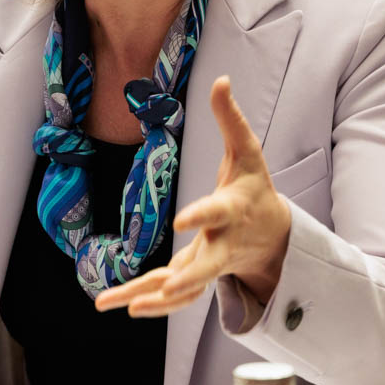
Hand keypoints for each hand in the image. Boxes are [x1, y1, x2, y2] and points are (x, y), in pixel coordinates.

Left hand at [93, 76, 291, 317]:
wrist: (274, 236)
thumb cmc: (254, 188)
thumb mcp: (247, 152)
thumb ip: (230, 119)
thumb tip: (221, 79)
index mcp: (232, 211)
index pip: (215, 212)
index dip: (200, 216)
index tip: (182, 221)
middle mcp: (222, 244)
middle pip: (206, 266)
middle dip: (187, 279)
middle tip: (167, 288)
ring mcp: (211, 266)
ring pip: (183, 291)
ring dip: (149, 300)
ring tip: (110, 304)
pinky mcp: (198, 278)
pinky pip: (174, 298)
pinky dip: (149, 303)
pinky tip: (118, 305)